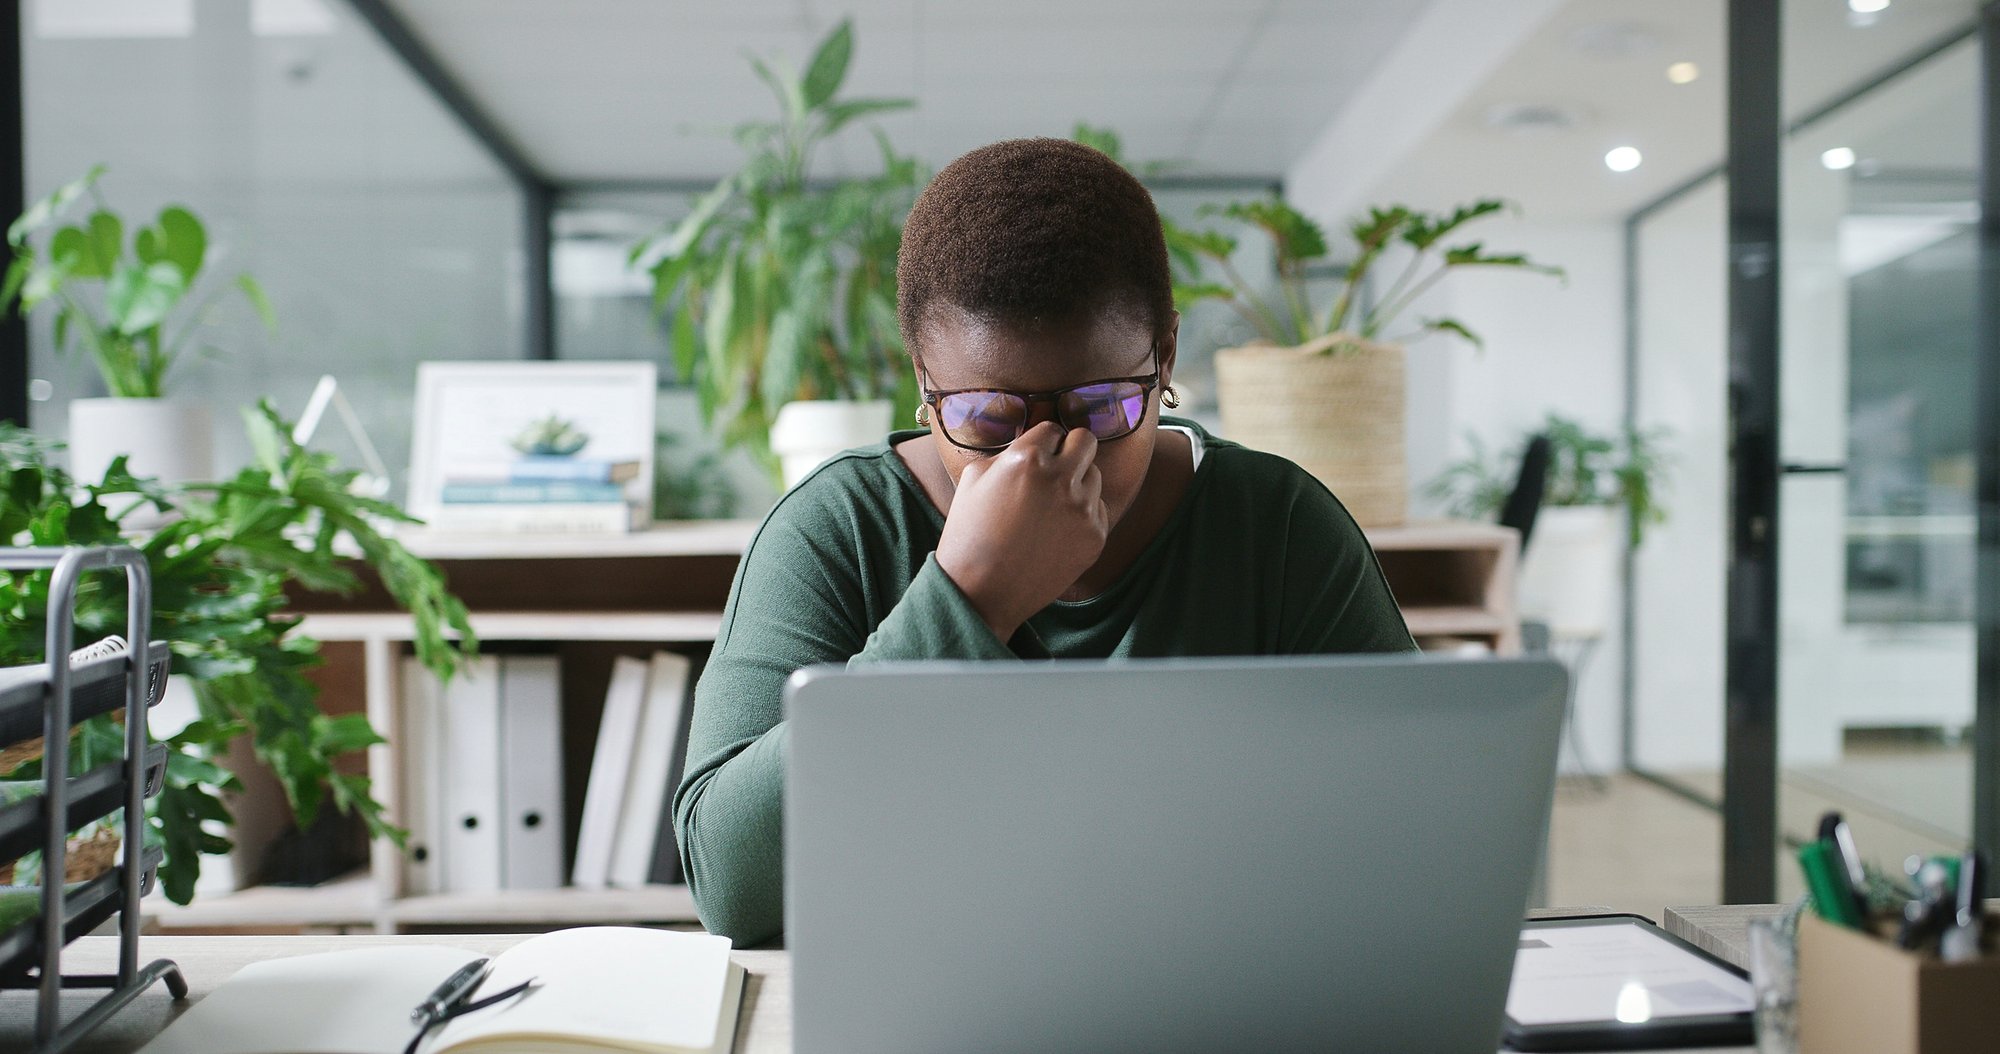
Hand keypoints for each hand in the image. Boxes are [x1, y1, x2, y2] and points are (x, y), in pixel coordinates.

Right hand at [935, 422, 1109, 641]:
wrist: (981, 593)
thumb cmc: (969, 535)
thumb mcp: (972, 479)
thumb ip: (1007, 452)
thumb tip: (1032, 442)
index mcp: (1026, 458)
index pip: (1051, 429)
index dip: (1041, 443)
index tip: (1036, 458)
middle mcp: (1060, 478)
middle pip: (1085, 440)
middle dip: (1070, 450)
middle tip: (1055, 468)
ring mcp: (1082, 508)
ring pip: (1095, 475)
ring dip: (1077, 484)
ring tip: (1049, 508)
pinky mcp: (1096, 536)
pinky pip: (1099, 509)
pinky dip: (1082, 515)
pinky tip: (1057, 532)